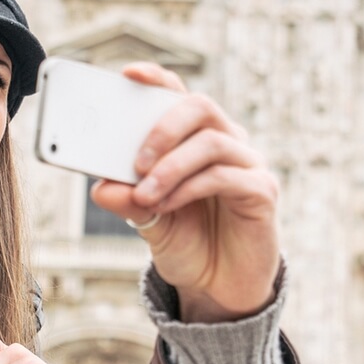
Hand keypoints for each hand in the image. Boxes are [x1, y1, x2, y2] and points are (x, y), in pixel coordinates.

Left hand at [89, 62, 281, 322]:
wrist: (219, 288)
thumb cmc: (188, 242)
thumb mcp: (148, 220)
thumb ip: (128, 201)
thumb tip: (101, 187)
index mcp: (196, 138)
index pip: (179, 95)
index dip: (157, 79)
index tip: (128, 74)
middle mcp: (227, 142)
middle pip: (200, 107)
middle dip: (163, 127)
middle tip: (136, 160)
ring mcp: (249, 164)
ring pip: (211, 141)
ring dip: (171, 166)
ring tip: (145, 194)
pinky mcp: (263, 192)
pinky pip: (226, 176)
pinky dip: (189, 188)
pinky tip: (168, 205)